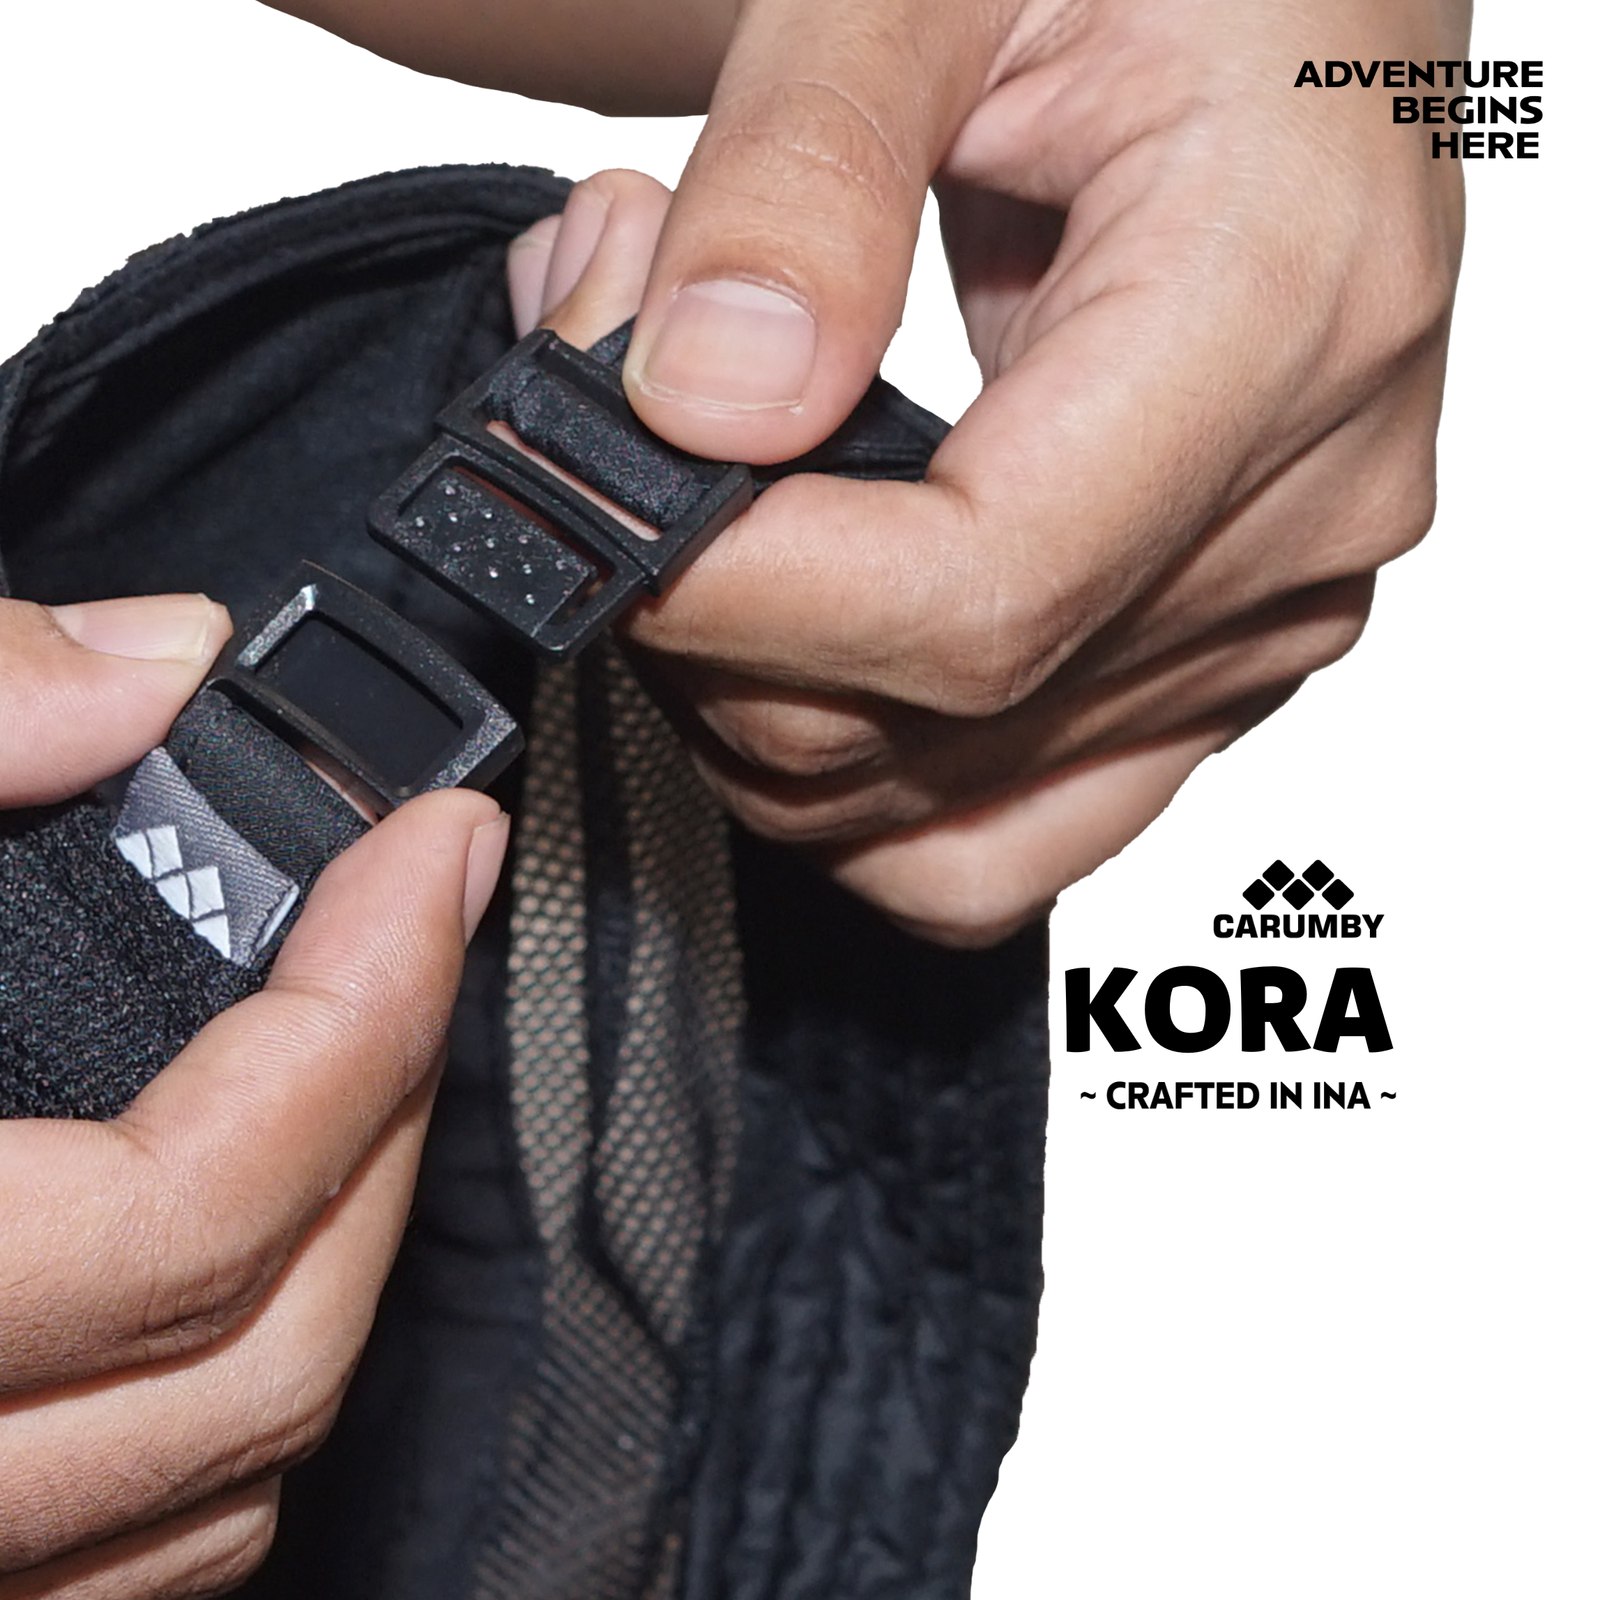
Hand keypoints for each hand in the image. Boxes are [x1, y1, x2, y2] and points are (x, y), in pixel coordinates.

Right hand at [0, 594, 506, 1597]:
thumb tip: (143, 666)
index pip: (191, 1210)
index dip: (358, 1010)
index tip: (437, 846)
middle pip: (259, 1351)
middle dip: (379, 1125)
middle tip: (411, 940)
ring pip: (218, 1482)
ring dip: (326, 1264)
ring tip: (341, 1068)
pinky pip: (131, 1553)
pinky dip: (222, 1403)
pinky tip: (226, 1251)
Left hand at [275, 0, 1466, 945]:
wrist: (1287, 8)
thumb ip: (808, 172)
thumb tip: (711, 403)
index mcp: (1283, 311)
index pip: (985, 591)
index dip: (746, 596)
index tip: (584, 511)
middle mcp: (1304, 504)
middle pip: (945, 723)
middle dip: (708, 624)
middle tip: (612, 435)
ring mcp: (1266, 609)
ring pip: (949, 813)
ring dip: (760, 702)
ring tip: (705, 503)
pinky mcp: (1213, 656)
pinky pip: (1014, 829)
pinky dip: (866, 779)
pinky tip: (800, 641)